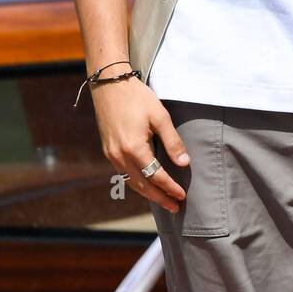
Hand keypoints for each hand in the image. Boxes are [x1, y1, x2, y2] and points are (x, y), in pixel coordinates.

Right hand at [92, 79, 189, 213]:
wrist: (109, 84)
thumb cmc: (137, 97)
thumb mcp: (160, 116)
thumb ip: (172, 141)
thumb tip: (184, 164)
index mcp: (134, 148)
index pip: (156, 176)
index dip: (170, 188)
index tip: (182, 196)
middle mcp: (120, 156)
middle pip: (142, 185)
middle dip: (160, 198)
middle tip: (175, 207)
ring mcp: (111, 154)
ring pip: (131, 182)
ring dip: (148, 193)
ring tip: (163, 199)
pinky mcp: (108, 150)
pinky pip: (123, 173)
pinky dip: (137, 182)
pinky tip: (146, 183)